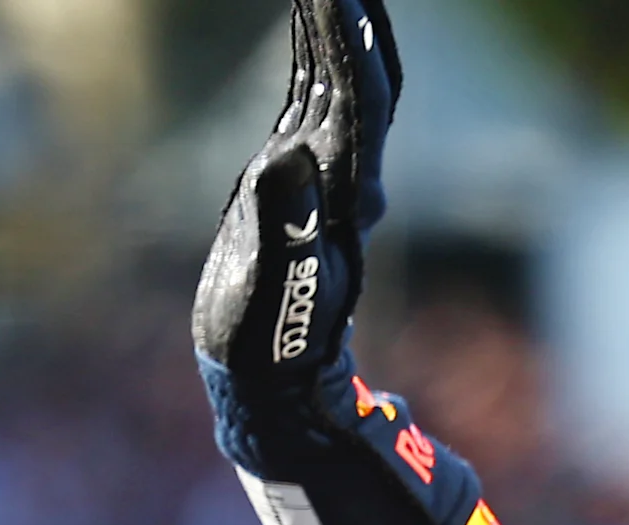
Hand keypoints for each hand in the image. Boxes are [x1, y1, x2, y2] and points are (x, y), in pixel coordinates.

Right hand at [192, 0, 402, 392]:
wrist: (272, 384)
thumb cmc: (266, 348)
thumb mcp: (265, 291)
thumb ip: (278, 225)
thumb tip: (288, 159)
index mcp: (341, 196)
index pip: (359, 97)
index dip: (348, 37)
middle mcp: (343, 178)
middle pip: (363, 75)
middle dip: (353, 14)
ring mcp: (324, 177)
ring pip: (343, 80)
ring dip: (337, 24)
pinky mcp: (301, 182)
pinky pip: (318, 99)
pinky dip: (316, 52)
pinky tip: (311, 24)